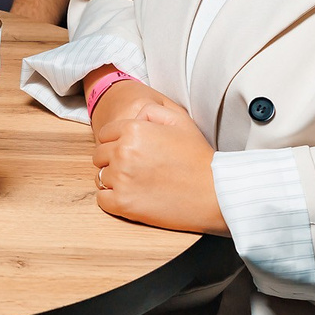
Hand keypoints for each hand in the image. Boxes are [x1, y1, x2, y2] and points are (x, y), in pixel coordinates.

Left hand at [90, 85, 225, 234]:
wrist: (215, 193)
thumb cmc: (199, 157)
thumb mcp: (180, 121)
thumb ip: (152, 110)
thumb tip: (134, 116)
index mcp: (133, 129)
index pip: (105, 134)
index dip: (116, 142)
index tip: (131, 152)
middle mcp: (123, 152)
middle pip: (99, 156)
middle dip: (112, 160)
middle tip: (135, 169)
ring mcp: (122, 179)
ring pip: (101, 177)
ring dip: (114, 180)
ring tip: (136, 183)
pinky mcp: (123, 203)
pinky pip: (102, 199)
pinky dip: (112, 199)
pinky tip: (131, 197)